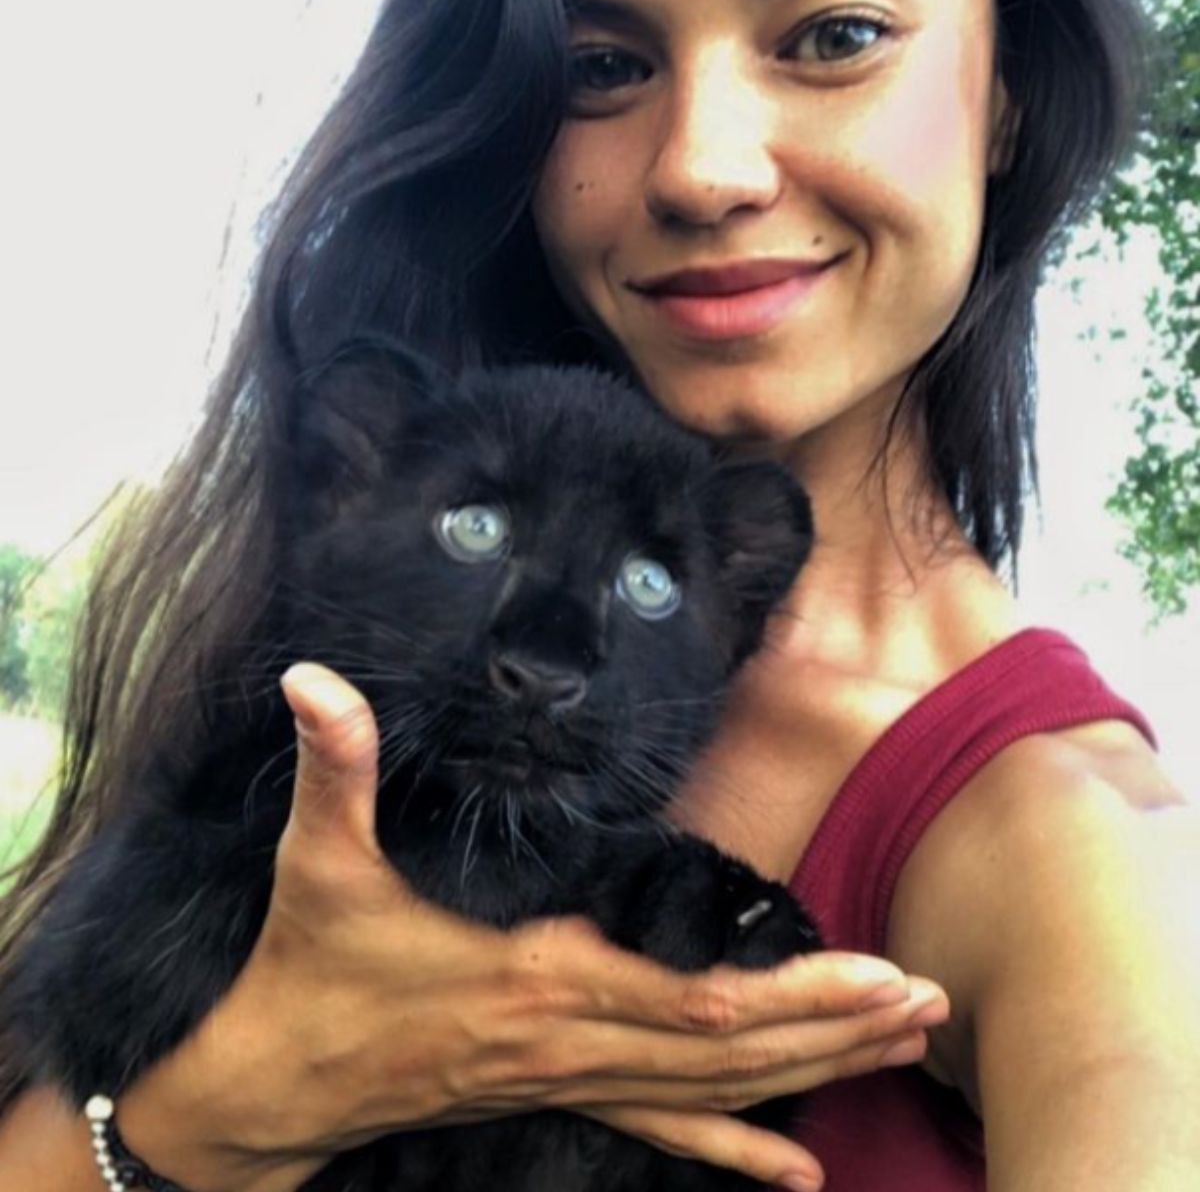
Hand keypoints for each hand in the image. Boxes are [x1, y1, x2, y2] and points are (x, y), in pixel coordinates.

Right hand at [117, 664, 947, 1191]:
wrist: (276, 1082)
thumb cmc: (311, 966)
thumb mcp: (319, 860)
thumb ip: (335, 765)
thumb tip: (311, 676)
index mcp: (535, 976)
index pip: (689, 1000)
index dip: (790, 993)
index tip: (876, 970)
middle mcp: (569, 1040)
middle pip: (730, 1050)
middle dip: (836, 1028)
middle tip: (929, 1007)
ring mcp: (569, 1079)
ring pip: (714, 1092)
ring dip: (812, 1071)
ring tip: (898, 1050)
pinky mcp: (558, 1093)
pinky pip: (665, 1131)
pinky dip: (737, 1148)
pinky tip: (798, 1174)